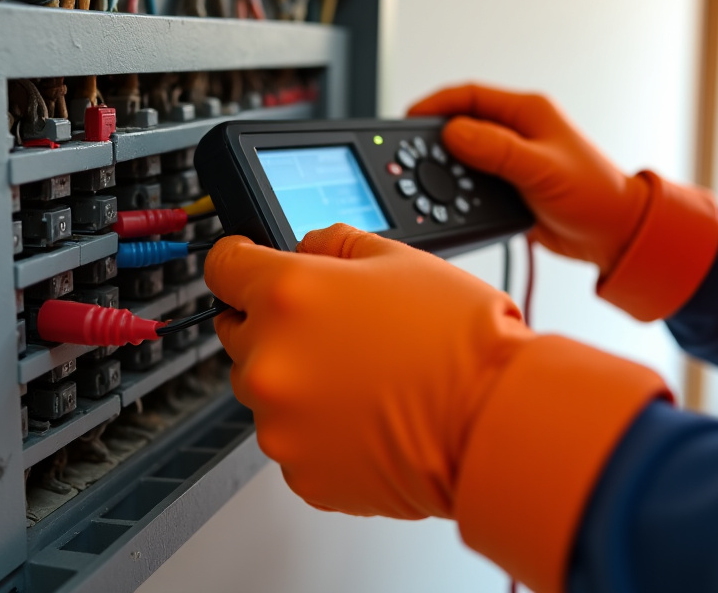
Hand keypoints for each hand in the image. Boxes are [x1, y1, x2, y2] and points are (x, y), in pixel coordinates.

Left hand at [204, 224, 535, 519]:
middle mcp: (269, 359)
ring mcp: (279, 422)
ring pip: (265, 392)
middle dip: (277, 328)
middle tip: (337, 334)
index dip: (241, 263)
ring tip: (362, 380)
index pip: (222, 266)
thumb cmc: (460, 341)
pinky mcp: (300, 472)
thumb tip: (308, 248)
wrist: (494, 422)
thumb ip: (335, 244)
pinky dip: (319, 431)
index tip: (251, 269)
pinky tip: (365, 418)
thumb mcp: (400, 258)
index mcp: (286, 295)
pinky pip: (293, 441)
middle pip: (240, 333)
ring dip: (298, 383)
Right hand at [409, 83, 649, 275]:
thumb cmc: (596, 195)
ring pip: (465, 155)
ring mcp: (514, 159)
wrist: (615, 235)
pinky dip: (459, 189)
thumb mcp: (542, 168)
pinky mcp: (512, 186)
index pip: (470, 96)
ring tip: (428, 179)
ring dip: (447, 167)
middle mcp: (519, 131)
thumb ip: (497, 149)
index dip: (436, 104)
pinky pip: (475, 181)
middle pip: (462, 124)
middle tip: (411, 154)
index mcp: (528, 112)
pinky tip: (451, 199)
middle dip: (436, 138)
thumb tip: (454, 132)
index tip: (410, 119)